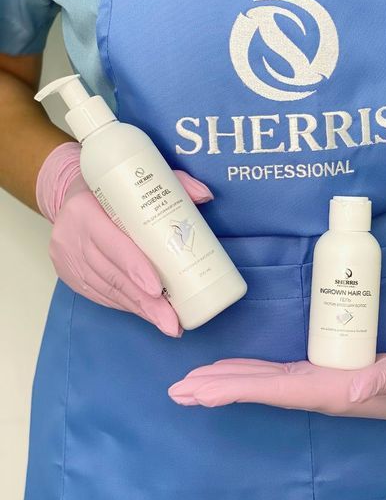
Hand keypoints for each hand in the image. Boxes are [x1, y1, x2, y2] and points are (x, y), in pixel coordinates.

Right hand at [36, 141, 213, 336]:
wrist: (70, 193)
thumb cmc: (111, 187)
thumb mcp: (137, 177)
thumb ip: (172, 183)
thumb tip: (205, 196)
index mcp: (85, 208)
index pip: (111, 243)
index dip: (134, 268)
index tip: (157, 289)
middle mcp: (71, 235)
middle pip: (111, 274)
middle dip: (144, 301)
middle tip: (171, 320)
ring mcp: (66, 258)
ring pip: (105, 289)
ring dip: (138, 308)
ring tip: (166, 322)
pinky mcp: (67, 273)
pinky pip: (97, 294)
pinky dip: (123, 304)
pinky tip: (145, 313)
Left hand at [168, 325, 385, 418]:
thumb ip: (381, 381)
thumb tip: (353, 390)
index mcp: (328, 391)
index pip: (272, 391)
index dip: (236, 388)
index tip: (201, 390)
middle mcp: (314, 390)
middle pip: (257, 389)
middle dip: (217, 389)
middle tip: (177, 390)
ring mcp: (314, 382)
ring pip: (261, 382)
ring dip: (225, 381)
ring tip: (192, 382)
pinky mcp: (319, 372)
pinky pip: (274, 373)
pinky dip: (248, 372)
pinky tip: (231, 371)